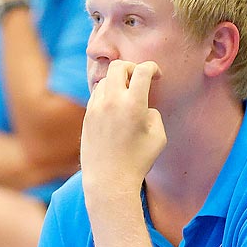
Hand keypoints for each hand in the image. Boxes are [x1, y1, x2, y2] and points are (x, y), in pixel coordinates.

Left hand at [81, 61, 166, 193]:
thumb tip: (144, 107)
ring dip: (118, 81)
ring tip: (127, 96)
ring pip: (106, 79)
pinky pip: (97, 94)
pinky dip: (107, 94)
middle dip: (131, 68)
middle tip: (139, 79)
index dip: (153, 68)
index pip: (142, 70)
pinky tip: (114, 107)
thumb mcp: (158, 138)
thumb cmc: (138, 162)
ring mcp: (96, 108)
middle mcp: (112, 101)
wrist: (109, 181)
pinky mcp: (87, 116)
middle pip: (118, 66)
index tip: (157, 75)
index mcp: (133, 104)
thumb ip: (154, 115)